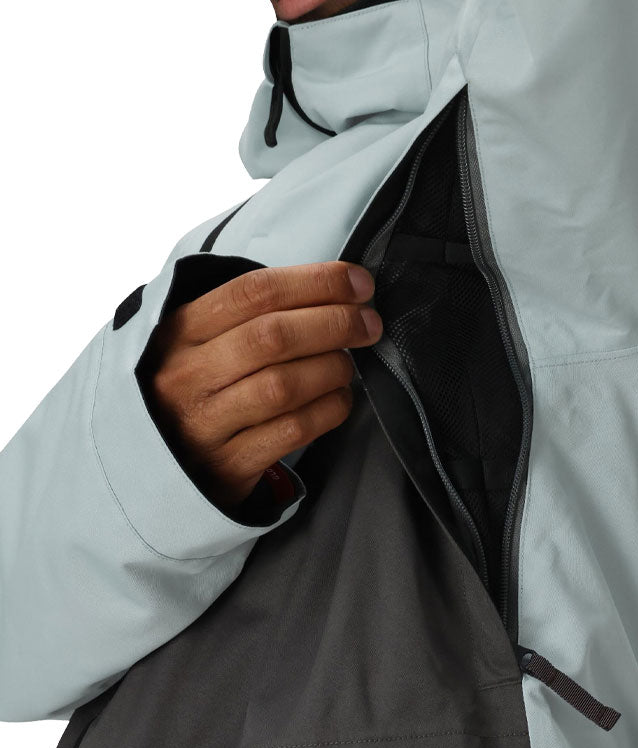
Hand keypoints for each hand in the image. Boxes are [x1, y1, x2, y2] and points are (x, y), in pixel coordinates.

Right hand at [139, 261, 381, 510]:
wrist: (159, 464)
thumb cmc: (198, 387)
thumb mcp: (200, 340)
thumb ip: (250, 311)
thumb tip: (337, 287)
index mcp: (180, 332)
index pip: (254, 292)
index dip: (316, 282)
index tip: (359, 283)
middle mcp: (187, 375)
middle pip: (273, 336)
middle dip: (335, 323)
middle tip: (369, 324)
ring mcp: (205, 424)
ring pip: (284, 386)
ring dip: (332, 369)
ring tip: (347, 364)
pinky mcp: (228, 465)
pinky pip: (292, 431)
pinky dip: (328, 410)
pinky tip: (339, 398)